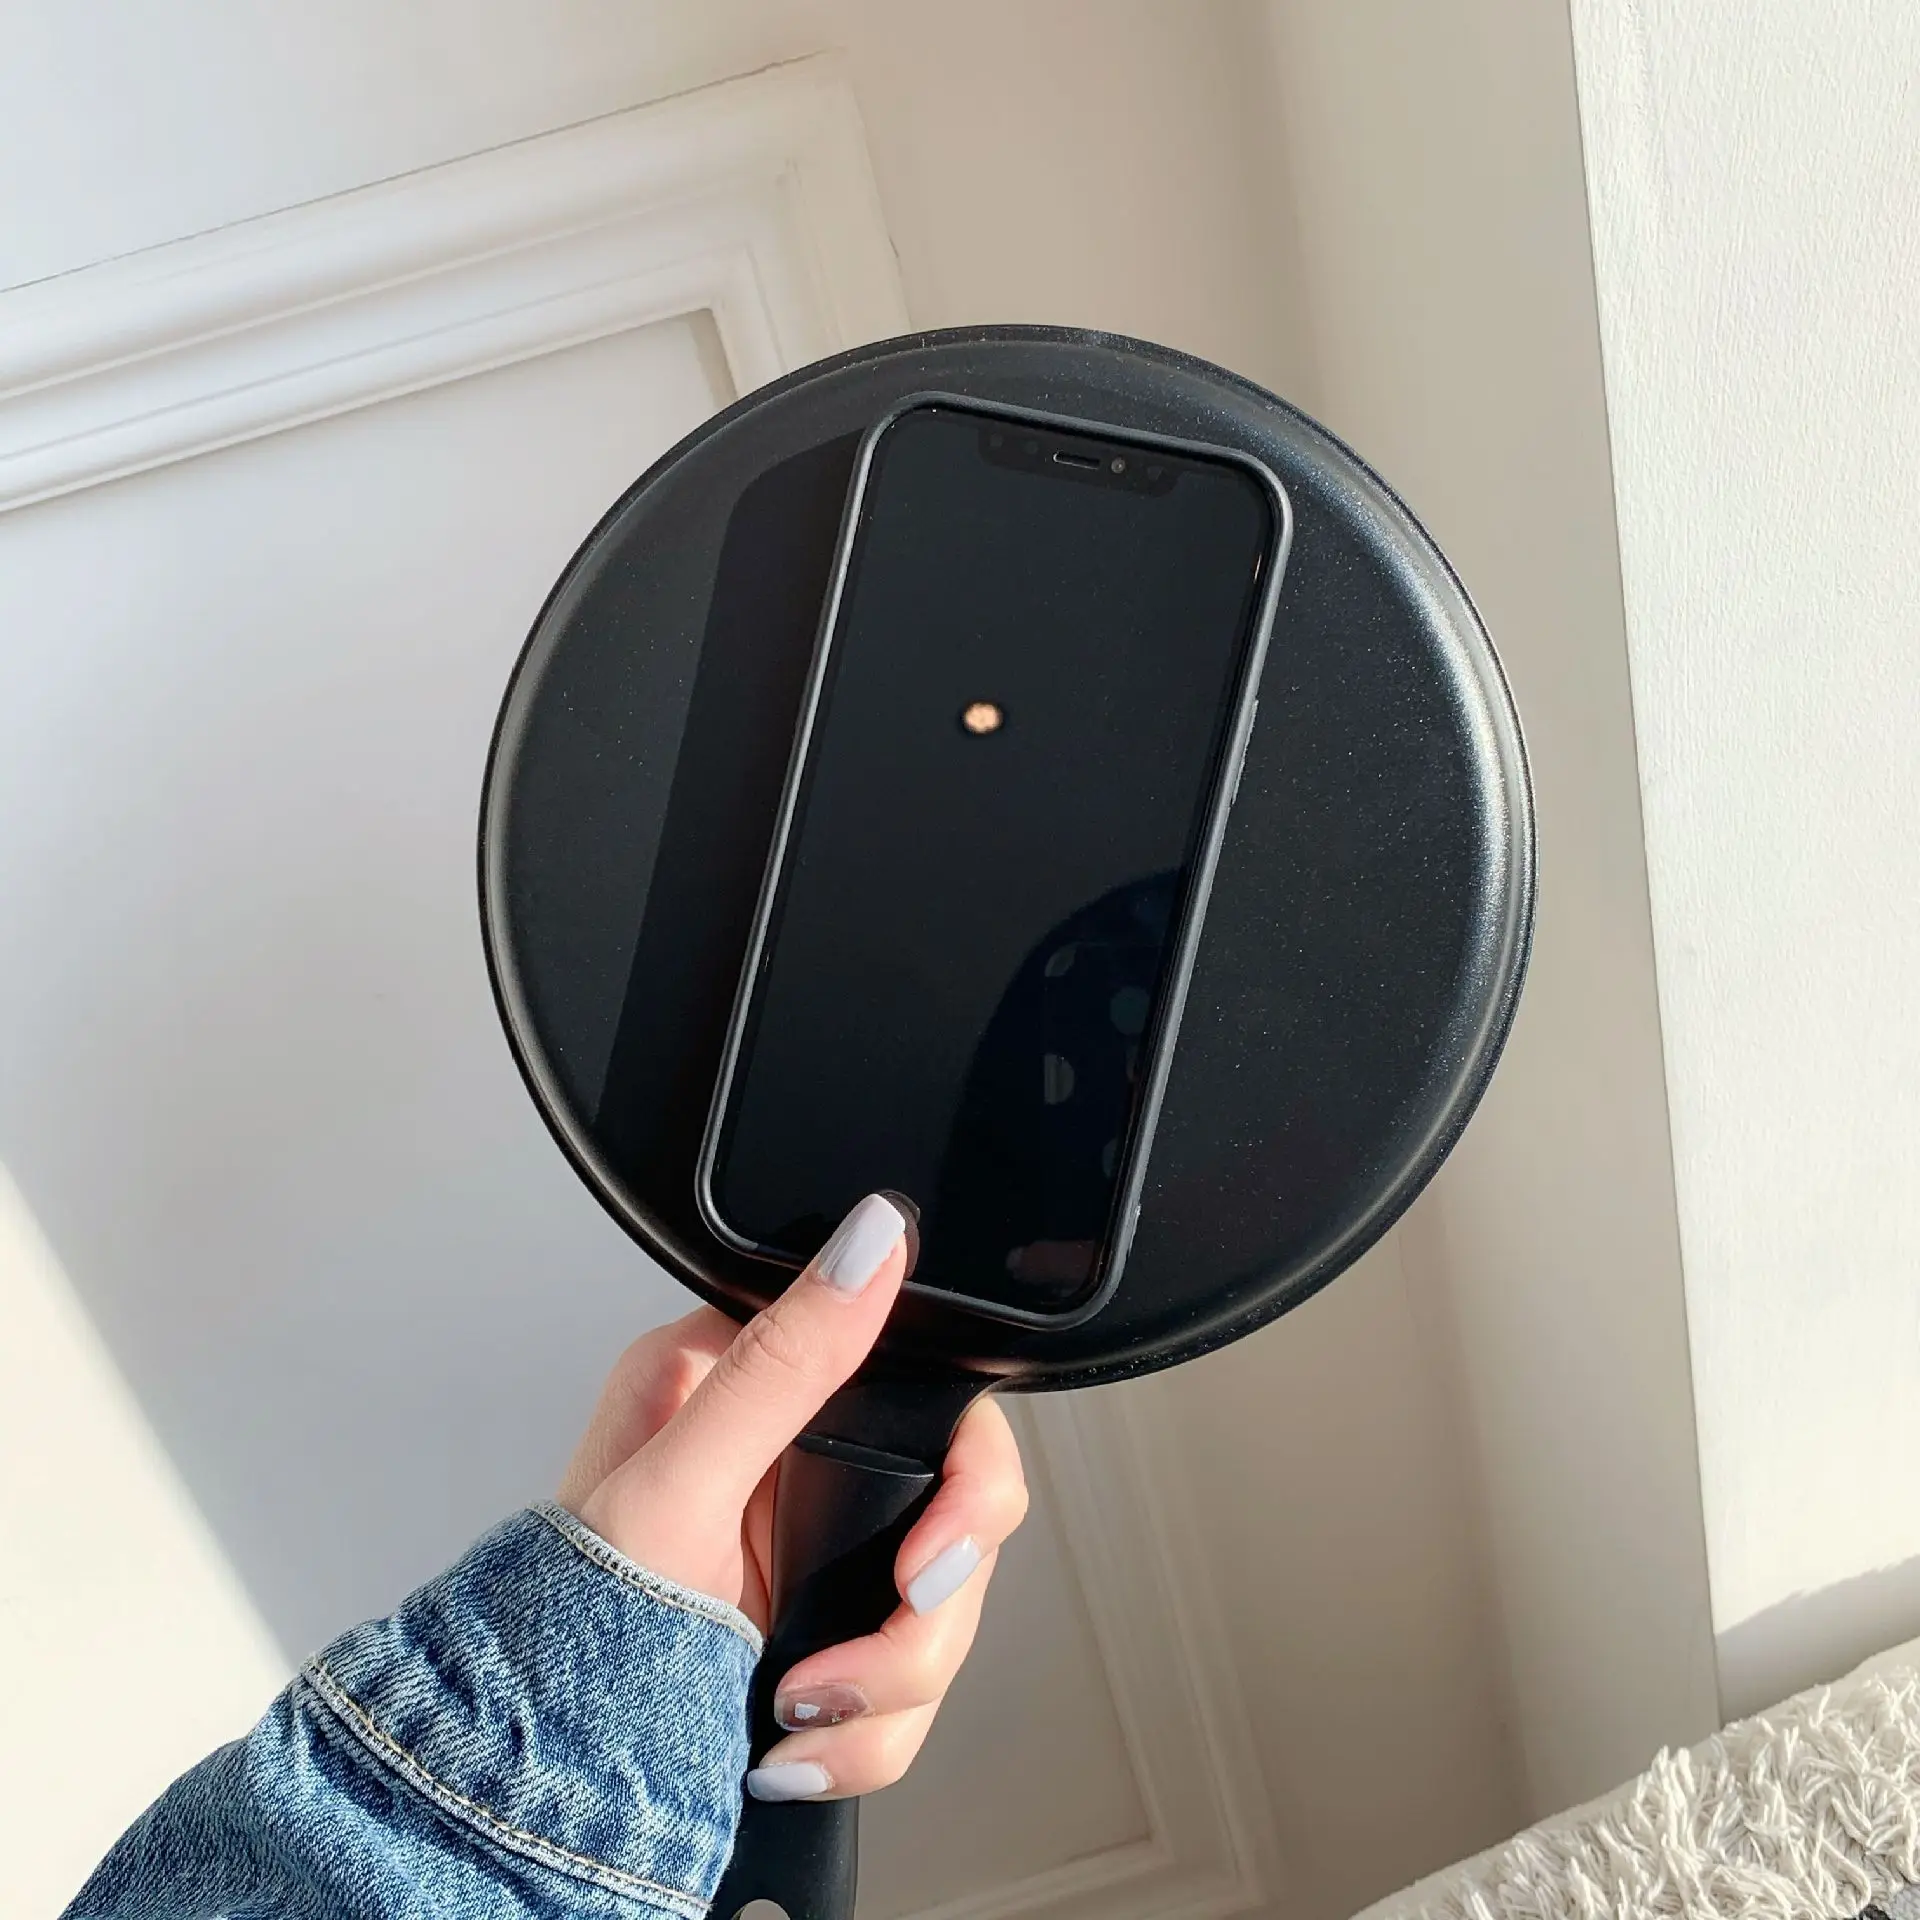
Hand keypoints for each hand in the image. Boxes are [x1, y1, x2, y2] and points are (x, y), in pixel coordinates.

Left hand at [557, 1193, 1028, 1801]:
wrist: (534, 1785)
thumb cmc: (561, 1630)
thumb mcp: (677, 1485)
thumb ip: (780, 1366)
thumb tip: (866, 1243)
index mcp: (742, 1382)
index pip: (923, 1391)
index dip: (960, 1479)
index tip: (929, 1555)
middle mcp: (787, 1456)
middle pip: (955, 1511)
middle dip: (925, 1608)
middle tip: (878, 1637)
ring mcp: (814, 1551)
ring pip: (944, 1607)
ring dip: (892, 1684)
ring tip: (800, 1707)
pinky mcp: (824, 1631)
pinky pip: (911, 1684)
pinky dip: (869, 1733)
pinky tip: (795, 1740)